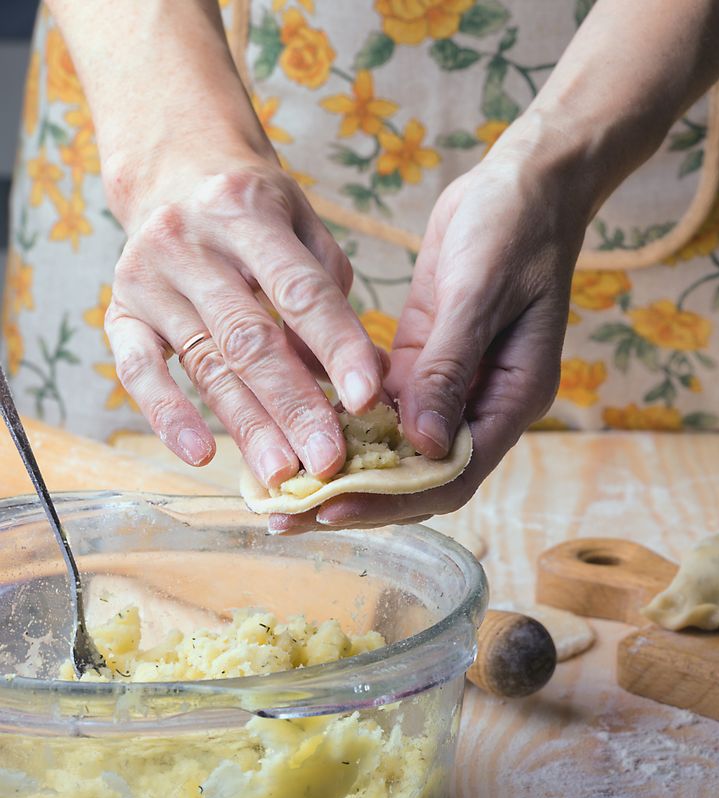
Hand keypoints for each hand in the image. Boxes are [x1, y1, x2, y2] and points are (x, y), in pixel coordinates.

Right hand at [104, 155, 384, 486]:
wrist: (175, 172)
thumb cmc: (259, 214)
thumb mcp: (305, 228)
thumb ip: (333, 297)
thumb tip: (368, 378)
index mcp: (246, 211)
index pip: (300, 290)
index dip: (336, 347)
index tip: (368, 399)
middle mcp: (189, 242)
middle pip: (249, 337)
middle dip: (294, 404)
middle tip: (328, 459)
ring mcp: (147, 278)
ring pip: (203, 362)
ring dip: (246, 424)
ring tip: (282, 473)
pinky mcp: (119, 311)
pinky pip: (137, 370)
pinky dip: (168, 414)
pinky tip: (202, 455)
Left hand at [268, 129, 581, 532]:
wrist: (527, 183)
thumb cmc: (516, 228)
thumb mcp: (481, 291)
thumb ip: (451, 366)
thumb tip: (421, 443)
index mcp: (514, 396)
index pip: (452, 474)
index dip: (391, 498)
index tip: (330, 507)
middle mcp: (485, 403)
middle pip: (420, 475)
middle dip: (356, 497)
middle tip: (286, 513)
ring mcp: (454, 384)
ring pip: (397, 446)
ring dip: (345, 464)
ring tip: (281, 483)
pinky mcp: (426, 358)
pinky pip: (385, 406)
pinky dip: (346, 420)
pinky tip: (297, 424)